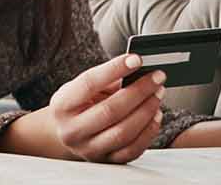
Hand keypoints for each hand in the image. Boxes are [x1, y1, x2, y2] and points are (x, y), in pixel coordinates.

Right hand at [49, 53, 166, 162]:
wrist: (68, 132)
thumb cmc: (78, 105)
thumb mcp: (82, 88)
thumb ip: (106, 80)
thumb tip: (138, 70)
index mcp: (62, 106)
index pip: (89, 84)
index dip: (114, 70)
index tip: (137, 59)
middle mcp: (72, 131)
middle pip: (110, 110)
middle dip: (139, 91)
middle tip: (157, 77)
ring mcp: (88, 149)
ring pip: (124, 133)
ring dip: (147, 110)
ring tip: (158, 94)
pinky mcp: (106, 160)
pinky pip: (133, 150)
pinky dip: (149, 131)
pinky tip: (156, 115)